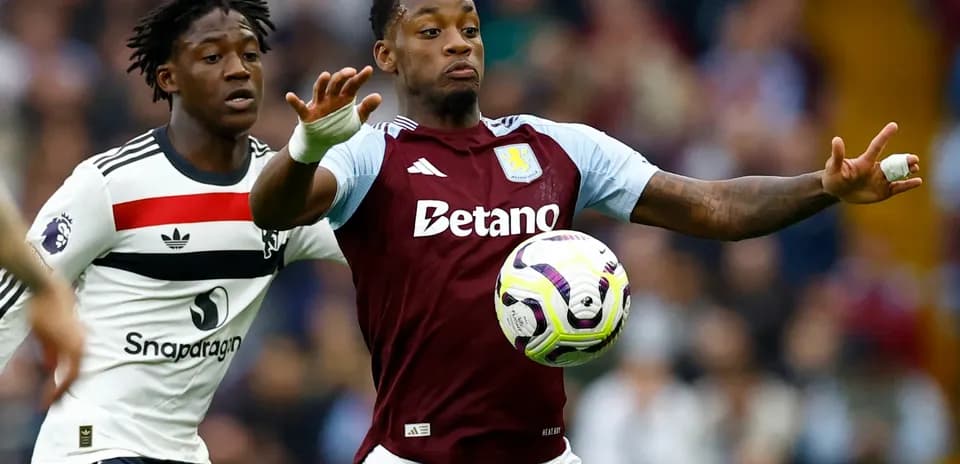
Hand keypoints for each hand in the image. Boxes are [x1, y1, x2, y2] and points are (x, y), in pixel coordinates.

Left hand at [28, 276, 82, 408]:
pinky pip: (77, 356)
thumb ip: (47, 355)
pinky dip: (70, 367)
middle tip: (51, 400)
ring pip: (78, 365)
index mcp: (74, 346)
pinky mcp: (79, 333)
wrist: (50, 287)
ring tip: (55, 388)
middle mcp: (82, 343)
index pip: (70, 376)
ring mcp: (82, 337)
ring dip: (67, 378)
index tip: (47, 401)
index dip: (58, 391)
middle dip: (64, 388)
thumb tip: (49, 371)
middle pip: (77, 373)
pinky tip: (59, 370)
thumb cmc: (42, 308)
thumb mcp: (39, 335)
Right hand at [285, 66, 381, 123]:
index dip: (360, 78)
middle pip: (336, 84)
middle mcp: (331, 98)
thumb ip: (366, 108)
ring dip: (322, 83)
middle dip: (342, 77)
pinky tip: (290, 96)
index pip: (353, 85)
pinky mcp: (307, 115)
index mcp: (344, 98)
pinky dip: (295, 102)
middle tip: (351, 72)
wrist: (321, 142)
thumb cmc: (339, 126)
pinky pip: (299, 108)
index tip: (369, 70)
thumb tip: (378, 96)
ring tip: (326, 75)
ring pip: (319, 91)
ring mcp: (318, 105)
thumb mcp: (356, 120)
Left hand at [821, 122, 921, 202]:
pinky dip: (908, 184)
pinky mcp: (884, 191)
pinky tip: (918, 181)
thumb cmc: (834, 176)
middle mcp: (876, 169)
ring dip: (908, 170)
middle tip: (914, 159)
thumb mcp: (833, 166)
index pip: (876, 146)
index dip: (884, 136)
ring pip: (898, 173)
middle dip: (904, 160)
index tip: (894, 125)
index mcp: (865, 161)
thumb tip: (836, 139)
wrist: (836, 191)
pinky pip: (898, 187)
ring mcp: (881, 180)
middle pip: (893, 162)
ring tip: (915, 167)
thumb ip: (838, 155)